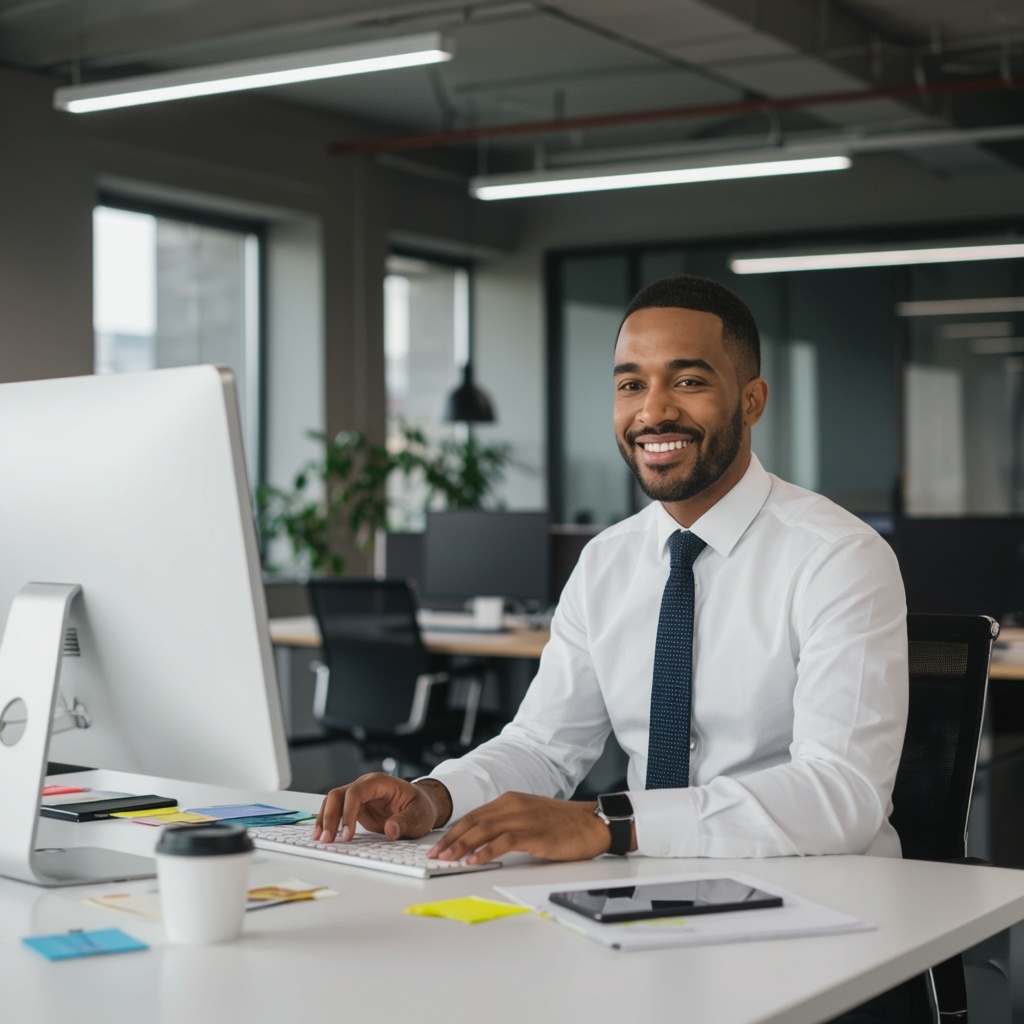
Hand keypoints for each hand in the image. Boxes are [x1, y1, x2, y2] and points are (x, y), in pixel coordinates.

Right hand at [313, 774, 449, 842]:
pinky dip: (329, 822)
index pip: (356, 792)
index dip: (348, 812)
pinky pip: (337, 812)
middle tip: (327, 839)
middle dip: (329, 816)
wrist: (422, 806)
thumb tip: (390, 830)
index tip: (347, 834)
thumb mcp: (419, 815)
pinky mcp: (357, 808)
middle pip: (338, 795)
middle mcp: (366, 786)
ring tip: (321, 840)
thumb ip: (405, 821)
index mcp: (380, 783)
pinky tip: (323, 834)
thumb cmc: (421, 807)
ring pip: (332, 802)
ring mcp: (359, 796)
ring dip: (325, 819)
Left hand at [428, 792, 612, 864]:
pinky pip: (503, 841)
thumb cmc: (564, 824)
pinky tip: (474, 860)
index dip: (453, 830)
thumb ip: (508, 823)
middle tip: (435, 854)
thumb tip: (482, 841)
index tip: (438, 844)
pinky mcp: (534, 833)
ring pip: (484, 830)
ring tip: (447, 858)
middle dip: (451, 838)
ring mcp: (524, 817)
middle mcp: (514, 805)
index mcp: (511, 800)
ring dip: (462, 845)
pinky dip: (485, 851)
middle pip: (474, 821)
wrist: (593, 823)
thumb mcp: (530, 817)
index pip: (474, 815)